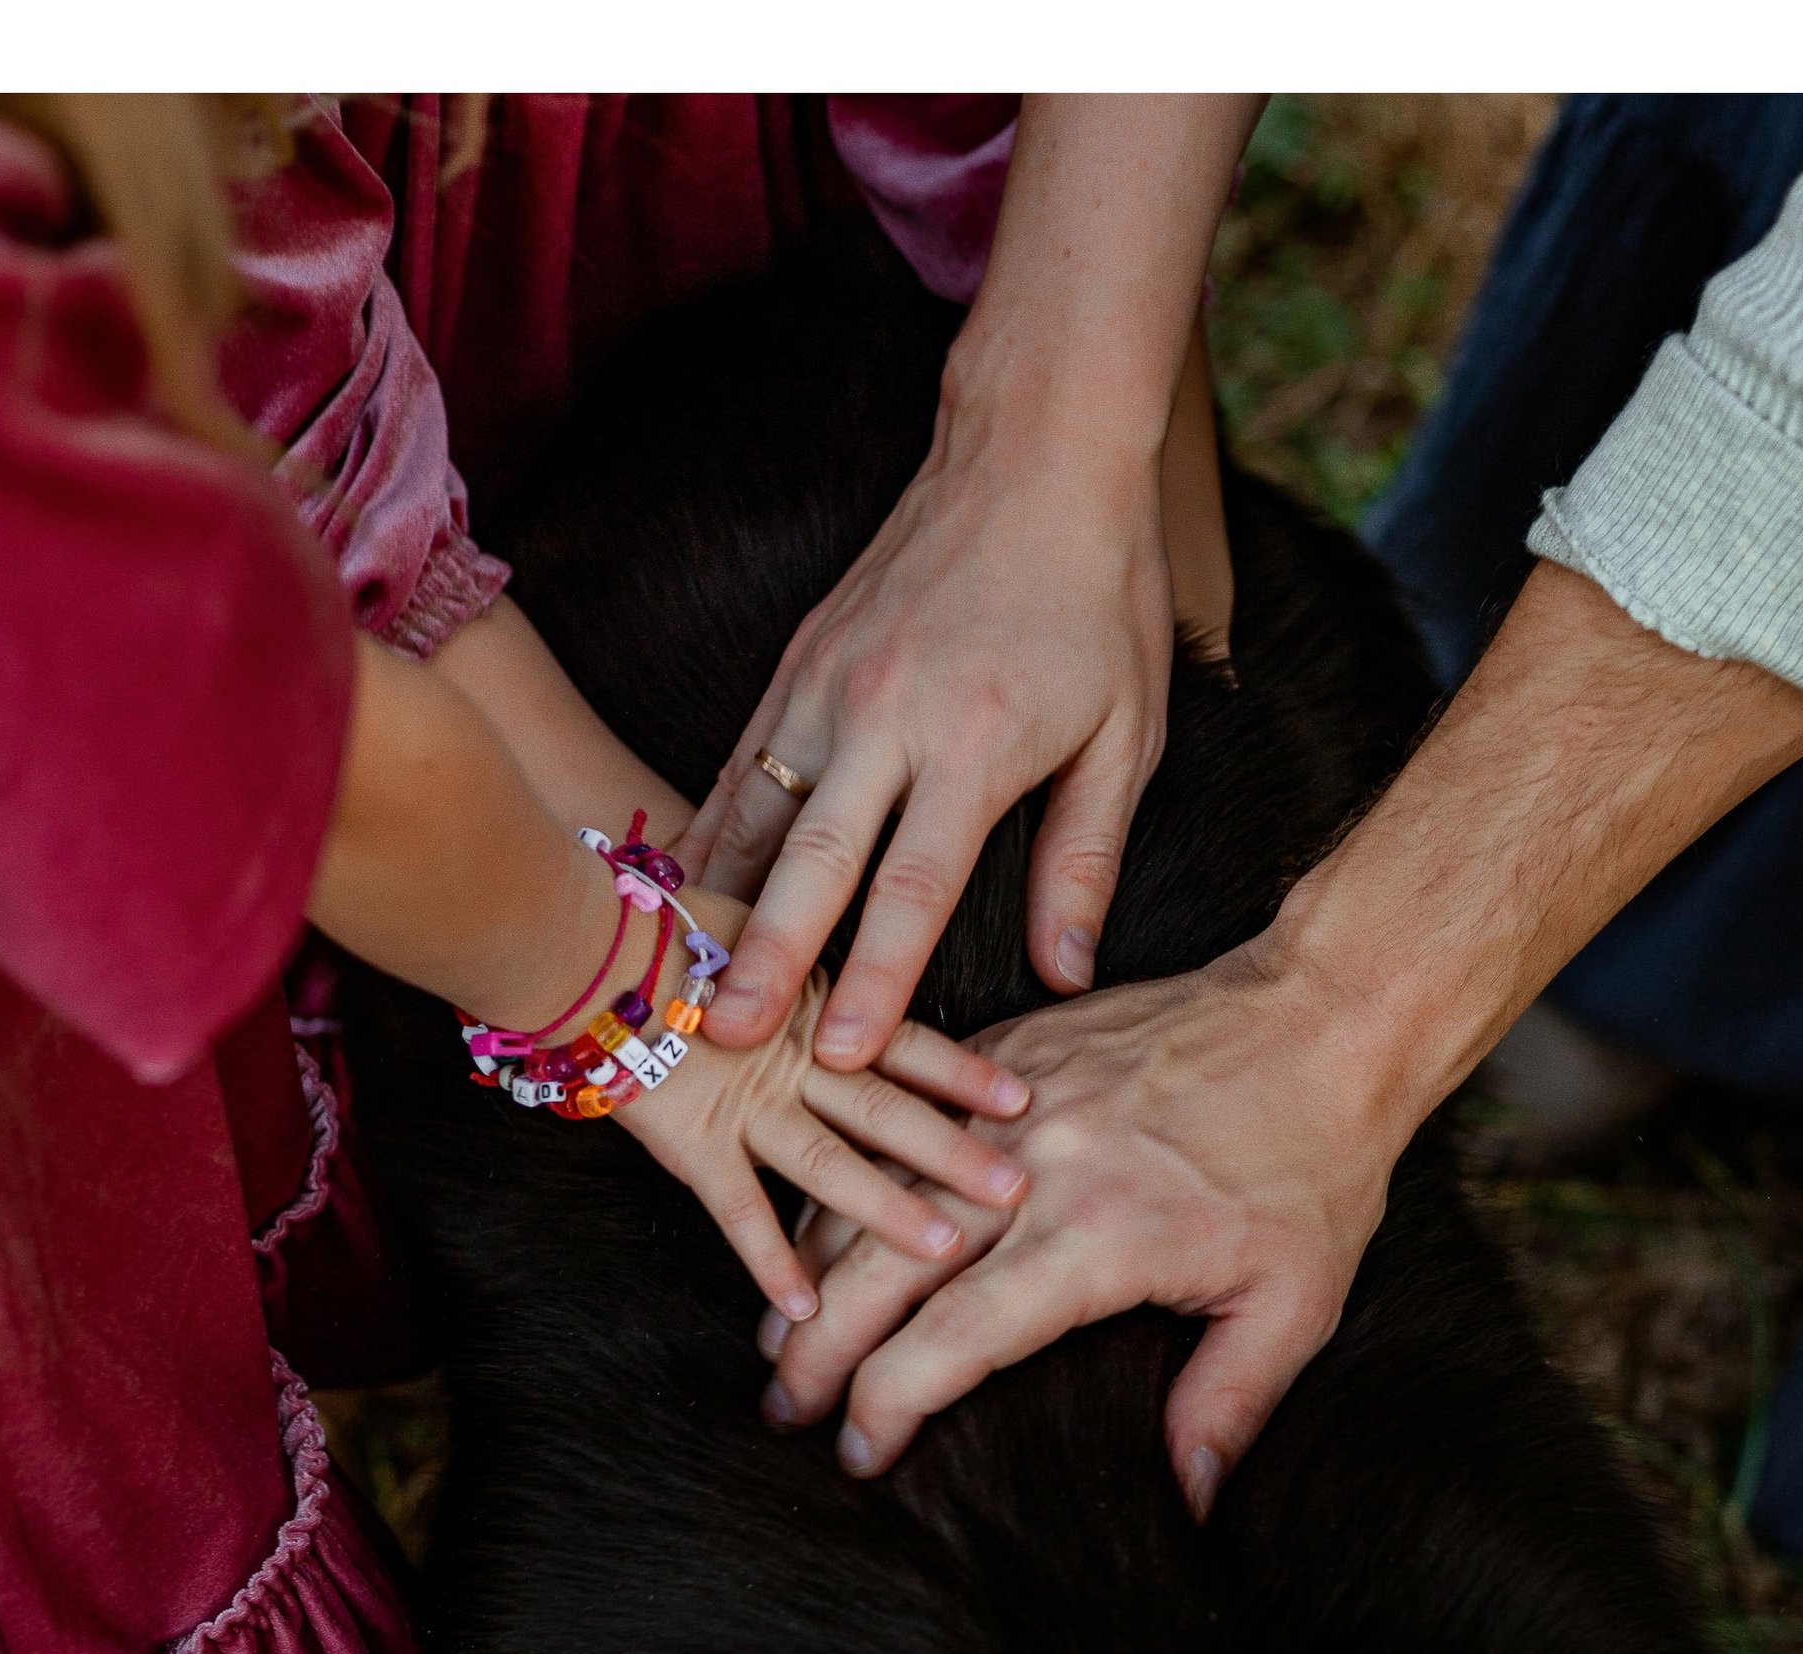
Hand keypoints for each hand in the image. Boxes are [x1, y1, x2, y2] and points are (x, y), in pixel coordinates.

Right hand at [624, 893, 1031, 1324]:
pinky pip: (737, 1212)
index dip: (965, 1073)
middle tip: (1020, 1186)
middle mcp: (789, 1058)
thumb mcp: (757, 929)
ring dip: (888, 1211)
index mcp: (810, 1007)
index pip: (905, 1042)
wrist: (576, 939)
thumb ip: (803, 966)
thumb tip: (847, 977)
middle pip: (888, 1110)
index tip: (1025, 1100)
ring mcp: (742, 1103)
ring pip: (830, 1163)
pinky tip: (809, 1312)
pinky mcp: (690, 1140)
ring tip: (947, 1251)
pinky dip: (770, 1262)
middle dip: (954, 1151)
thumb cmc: (658, 925)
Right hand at [686, 96, 1258, 1069]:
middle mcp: (886, 715)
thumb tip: (1065, 976)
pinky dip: (710, 835)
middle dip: (767, 956)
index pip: (914, 885)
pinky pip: (742, 765)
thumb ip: (1084, 861)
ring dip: (716, 906)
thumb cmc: (1097, 601)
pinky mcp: (799, 663)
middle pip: (813, 859)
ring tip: (678, 987)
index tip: (841, 1053)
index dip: (875, 975)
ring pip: (755, 813)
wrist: (1035, 451)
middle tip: (723, 1036)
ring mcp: (829, 685)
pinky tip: (684, 897)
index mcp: (975, 743)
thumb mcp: (1124, 735)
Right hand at [758, 944, 1407, 1509]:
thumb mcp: (1292, 1303)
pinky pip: (907, 1122)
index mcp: (1097, 1240)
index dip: (891, 1403)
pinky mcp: (1012, 1053)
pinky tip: (827, 1226)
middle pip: (885, 1268)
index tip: (859, 1454)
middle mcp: (1037, 1170)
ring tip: (783, 1330)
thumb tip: (1188, 1500)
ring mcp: (1015, 1103)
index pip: (955, 1339)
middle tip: (782, 1407)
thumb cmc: (1316, 1163)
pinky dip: (858, 1180)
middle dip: (819, 1347)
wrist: (1325, 1013)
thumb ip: (1227, 1405)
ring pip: (877, 1188)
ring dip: (817, 1265)